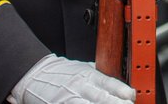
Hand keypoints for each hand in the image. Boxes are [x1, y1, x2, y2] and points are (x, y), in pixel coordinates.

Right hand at [7, 54, 134, 103]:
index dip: (122, 90)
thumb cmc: (60, 72)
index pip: (108, 82)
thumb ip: (100, 75)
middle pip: (101, 97)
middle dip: (116, 103)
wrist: (34, 73)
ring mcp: (69, 98)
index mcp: (88, 75)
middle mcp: (80, 86)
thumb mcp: (83, 68)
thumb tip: (120, 83)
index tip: (132, 95)